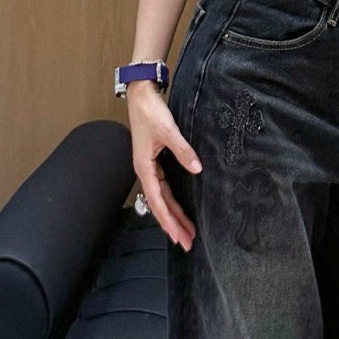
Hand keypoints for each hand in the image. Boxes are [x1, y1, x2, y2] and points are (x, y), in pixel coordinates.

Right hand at [128, 82, 200, 251]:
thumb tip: (196, 168)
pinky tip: (179, 209)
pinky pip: (164, 188)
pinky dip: (172, 201)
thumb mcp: (168, 131)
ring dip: (174, 215)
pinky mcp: (155, 161)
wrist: (142, 95)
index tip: (178, 236)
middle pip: (161, 204)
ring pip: (163, 198)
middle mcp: (146, 170)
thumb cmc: (149, 111)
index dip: (168, 220)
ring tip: (186, 232)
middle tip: (186, 243)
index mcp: (144, 167)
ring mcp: (150, 167)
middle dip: (173, 224)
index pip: (158, 201)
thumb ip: (183, 150)